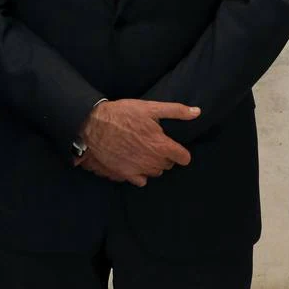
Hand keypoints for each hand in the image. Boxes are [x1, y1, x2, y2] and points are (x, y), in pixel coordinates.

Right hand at [78, 99, 198, 186]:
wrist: (91, 125)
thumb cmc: (121, 114)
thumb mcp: (148, 107)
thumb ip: (174, 111)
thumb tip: (197, 112)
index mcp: (161, 146)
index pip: (184, 158)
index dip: (180, 151)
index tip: (172, 146)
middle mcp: (153, 161)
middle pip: (168, 165)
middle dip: (164, 156)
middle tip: (152, 143)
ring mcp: (139, 169)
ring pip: (155, 172)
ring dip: (152, 164)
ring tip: (142, 151)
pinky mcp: (125, 175)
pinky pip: (141, 181)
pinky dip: (140, 173)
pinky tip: (133, 162)